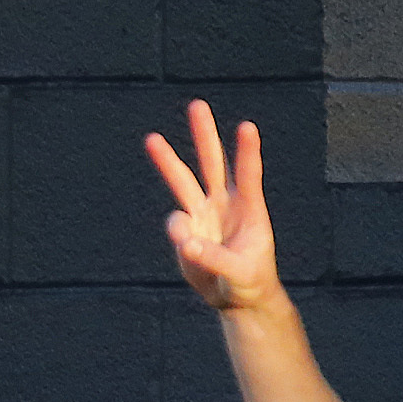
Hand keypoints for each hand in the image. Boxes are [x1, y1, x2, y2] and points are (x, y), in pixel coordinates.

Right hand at [144, 99, 278, 313]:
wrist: (237, 296)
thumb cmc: (250, 279)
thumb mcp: (241, 271)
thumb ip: (214, 258)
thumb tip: (185, 242)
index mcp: (250, 208)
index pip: (249, 173)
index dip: (247, 151)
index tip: (247, 127)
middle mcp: (225, 203)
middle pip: (212, 162)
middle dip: (204, 134)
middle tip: (198, 105)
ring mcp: (203, 215)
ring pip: (183, 181)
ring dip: (168, 160)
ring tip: (152, 138)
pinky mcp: (186, 231)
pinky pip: (176, 225)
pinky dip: (179, 236)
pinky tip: (191, 249)